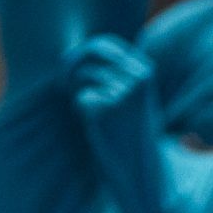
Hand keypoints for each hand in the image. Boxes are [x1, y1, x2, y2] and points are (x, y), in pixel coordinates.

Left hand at [69, 34, 173, 212]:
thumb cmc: (134, 133)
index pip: (106, 43)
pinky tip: (101, 128)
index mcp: (146, 70)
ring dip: (84, 94)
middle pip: (92, 50)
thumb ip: (114, 72)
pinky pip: (82, 99)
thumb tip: (72, 52)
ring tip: (100, 116)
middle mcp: (136, 77)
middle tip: (66, 80)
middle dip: (73, 62)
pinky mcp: (104, 108)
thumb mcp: (132, 96)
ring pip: (84, 76)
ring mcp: (121, 92)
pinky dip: (84, 112)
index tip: (75, 69)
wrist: (143, 169)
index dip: (86, 55)